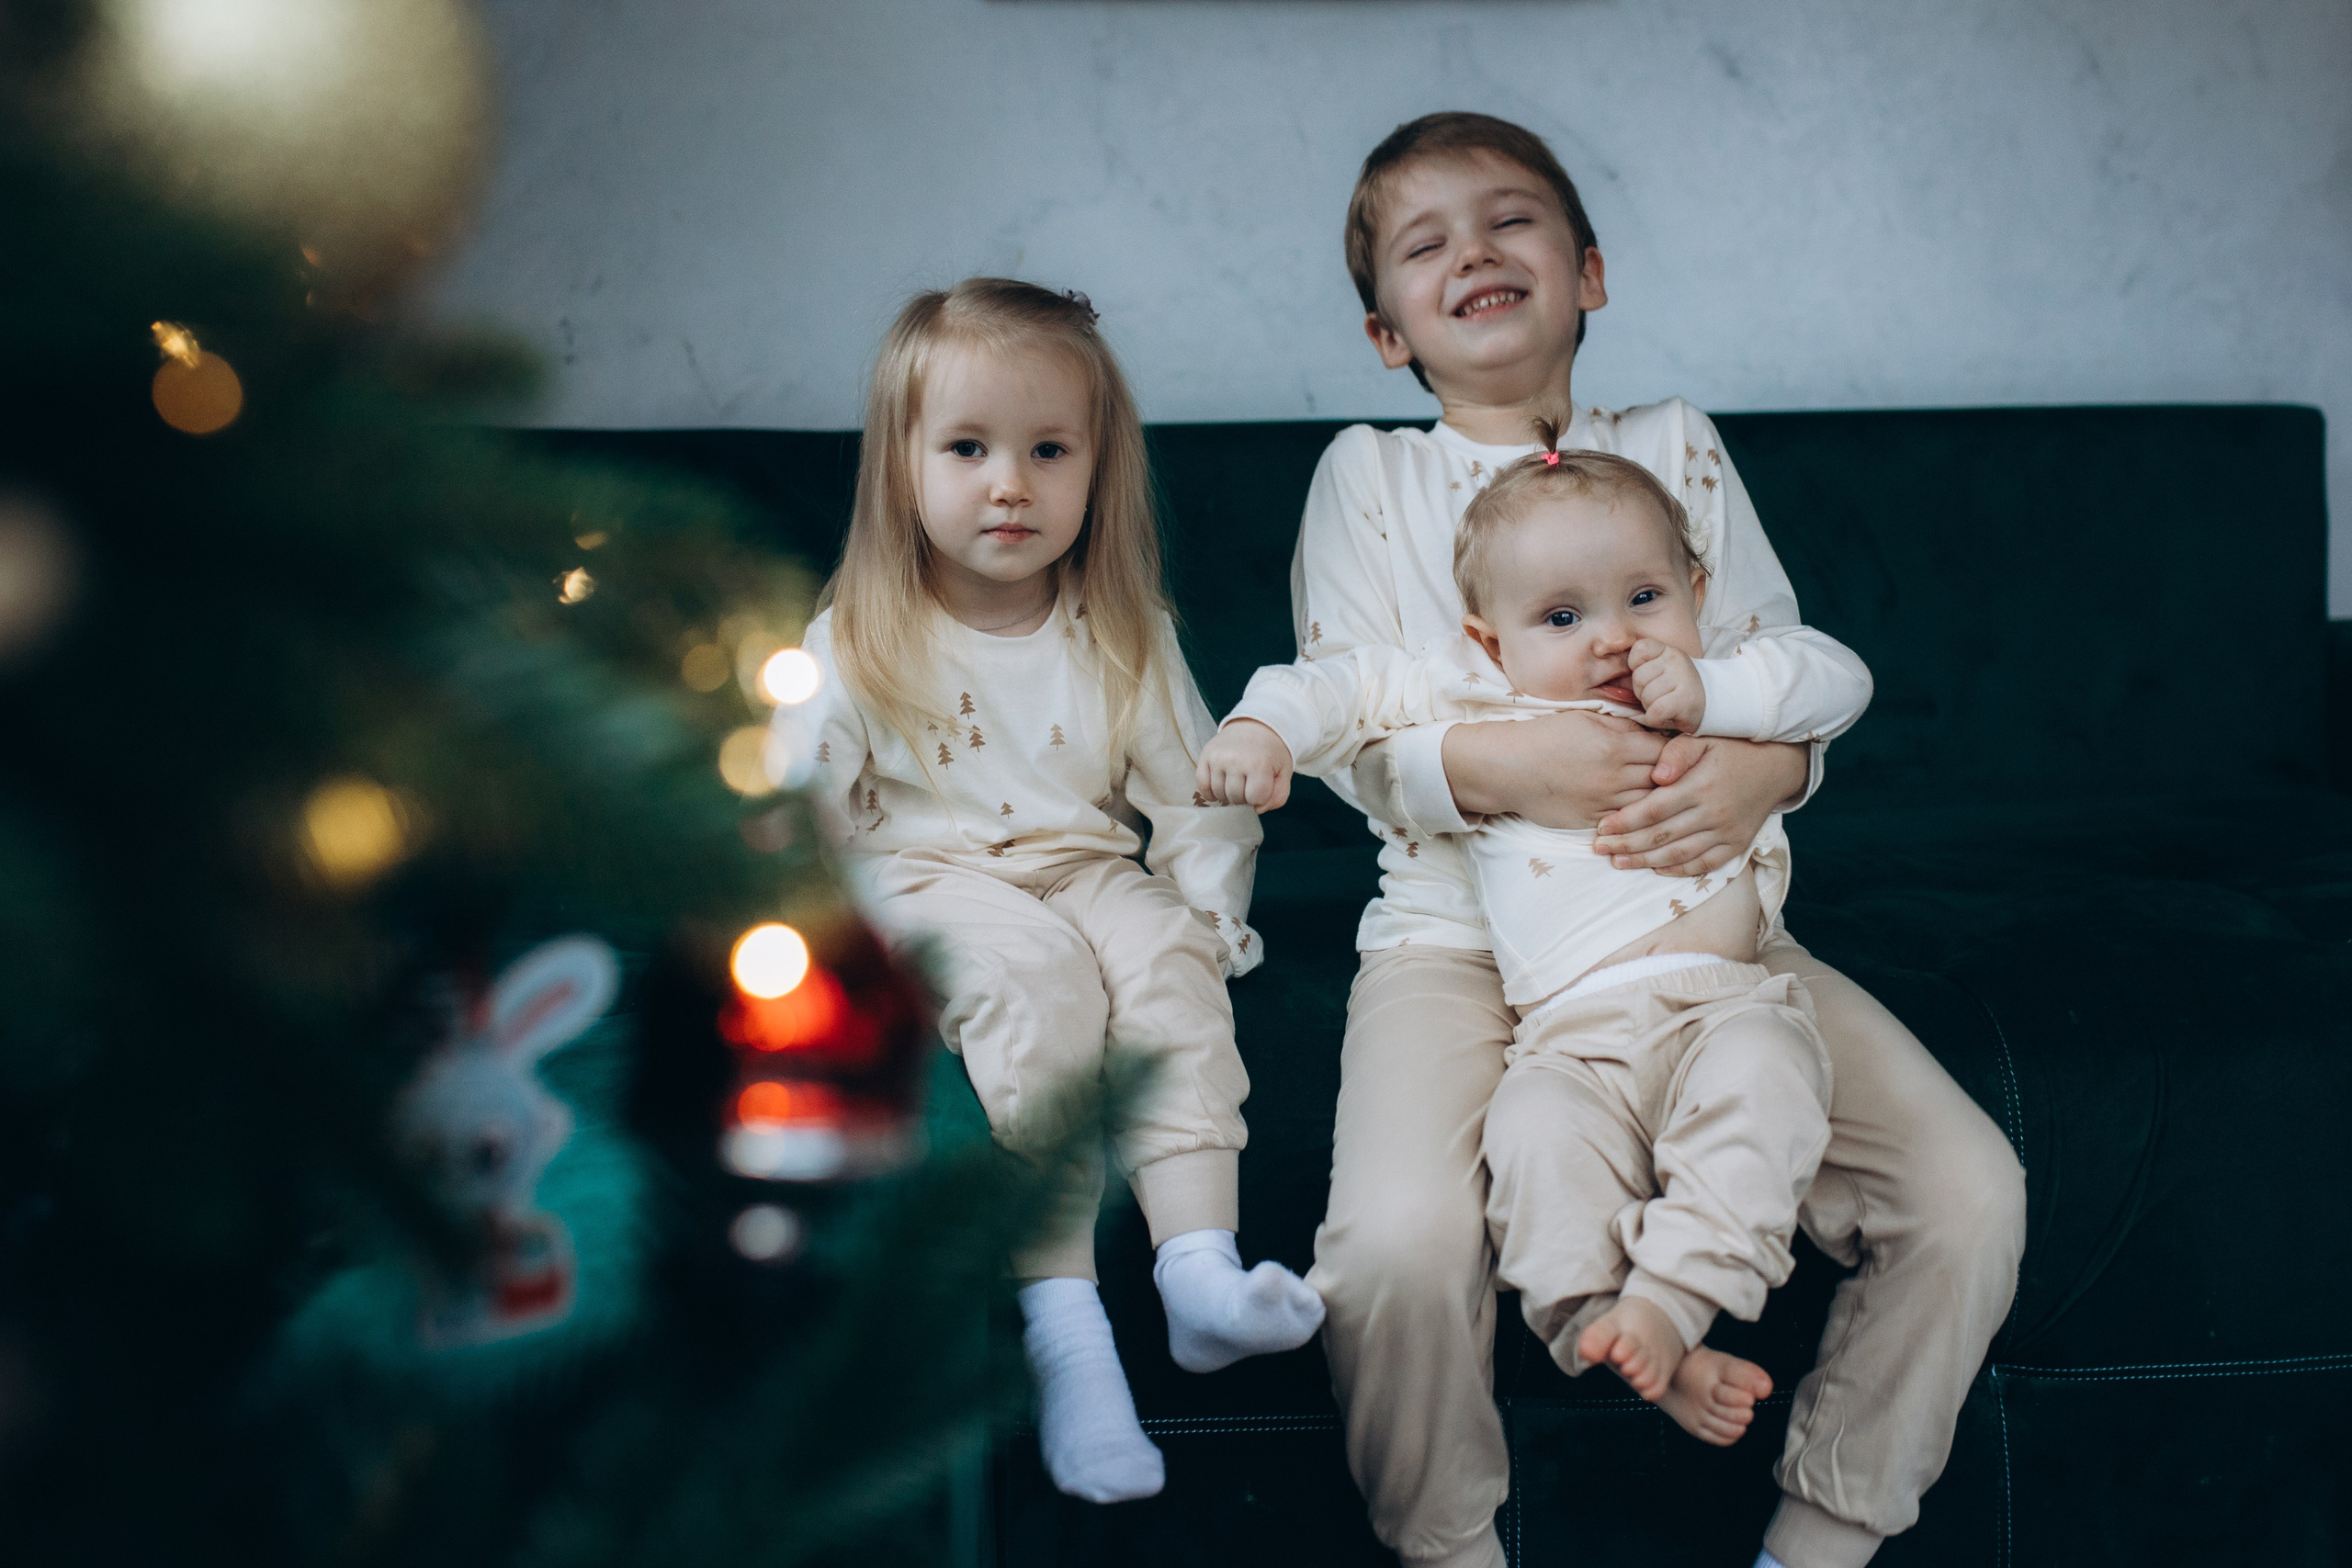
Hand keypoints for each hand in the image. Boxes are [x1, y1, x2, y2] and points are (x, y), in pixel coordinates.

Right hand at [1197, 719, 1293, 811]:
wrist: (1256, 724)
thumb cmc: (1271, 752)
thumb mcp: (1284, 772)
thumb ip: (1278, 797)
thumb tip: (1257, 809)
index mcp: (1258, 764)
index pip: (1255, 799)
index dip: (1260, 797)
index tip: (1262, 785)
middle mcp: (1235, 761)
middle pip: (1236, 798)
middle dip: (1244, 796)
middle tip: (1249, 782)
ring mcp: (1218, 758)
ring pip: (1219, 794)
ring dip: (1228, 794)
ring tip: (1236, 781)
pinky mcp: (1205, 756)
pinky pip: (1202, 786)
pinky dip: (1210, 792)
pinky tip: (1220, 786)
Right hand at [1442, 709, 1664, 829]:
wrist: (1508, 768)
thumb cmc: (1545, 736)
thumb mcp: (1586, 719)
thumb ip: (1622, 726)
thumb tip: (1653, 731)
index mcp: (1615, 746)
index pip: (1666, 750)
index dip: (1676, 749)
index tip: (1680, 749)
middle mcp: (1614, 777)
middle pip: (1663, 779)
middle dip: (1673, 775)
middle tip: (1679, 772)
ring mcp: (1604, 802)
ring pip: (1648, 803)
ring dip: (1656, 797)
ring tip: (1664, 792)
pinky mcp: (1592, 821)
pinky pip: (1625, 820)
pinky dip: (1634, 814)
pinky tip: (1637, 808)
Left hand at [1593, 736, 1805, 875]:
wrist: (1776, 767)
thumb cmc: (1730, 749)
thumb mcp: (1703, 739)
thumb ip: (1676, 753)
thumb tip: (1656, 775)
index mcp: (1700, 786)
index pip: (1653, 810)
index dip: (1625, 821)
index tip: (1601, 827)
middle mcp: (1713, 813)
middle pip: (1661, 836)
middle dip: (1626, 845)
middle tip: (1599, 849)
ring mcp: (1726, 832)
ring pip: (1679, 854)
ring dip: (1646, 862)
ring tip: (1618, 863)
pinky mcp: (1736, 845)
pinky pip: (1704, 864)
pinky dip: (1679, 870)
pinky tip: (1656, 870)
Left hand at [1628, 639, 1704, 732]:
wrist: (1713, 703)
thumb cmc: (1679, 688)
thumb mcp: (1664, 668)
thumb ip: (1643, 665)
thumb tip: (1608, 662)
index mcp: (1668, 651)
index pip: (1639, 650)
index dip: (1637, 667)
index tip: (1651, 677)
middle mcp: (1675, 661)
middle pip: (1638, 677)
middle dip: (1643, 692)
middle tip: (1659, 696)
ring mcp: (1682, 679)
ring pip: (1646, 696)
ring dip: (1650, 706)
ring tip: (1665, 705)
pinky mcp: (1684, 700)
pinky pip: (1655, 711)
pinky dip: (1655, 719)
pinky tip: (1665, 716)